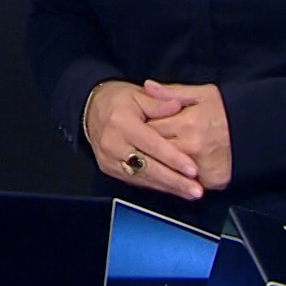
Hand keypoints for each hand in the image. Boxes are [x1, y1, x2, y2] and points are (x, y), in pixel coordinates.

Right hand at [83, 80, 205, 200]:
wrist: (90, 110)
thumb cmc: (116, 101)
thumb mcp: (138, 94)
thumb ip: (159, 102)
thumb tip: (177, 106)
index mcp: (121, 123)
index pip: (151, 144)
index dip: (173, 158)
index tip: (192, 169)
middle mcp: (113, 143)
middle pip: (148, 167)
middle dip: (174, 181)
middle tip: (195, 189)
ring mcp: (110, 159)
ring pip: (142, 178)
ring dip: (167, 186)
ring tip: (189, 191)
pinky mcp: (109, 169)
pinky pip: (135, 180)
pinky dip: (156, 185)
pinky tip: (172, 188)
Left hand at [143, 81, 231, 190]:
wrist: (258, 131)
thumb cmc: (228, 110)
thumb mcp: (202, 94)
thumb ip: (172, 92)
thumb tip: (147, 86)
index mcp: (188, 122)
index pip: (151, 129)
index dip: (140, 129)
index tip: (133, 128)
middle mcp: (192, 146)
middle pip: (156, 152)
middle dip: (144, 150)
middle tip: (134, 148)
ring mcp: (202, 166)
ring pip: (168, 170)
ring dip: (157, 167)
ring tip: (147, 162)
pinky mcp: (211, 180)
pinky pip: (186, 182)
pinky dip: (177, 180)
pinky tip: (169, 175)